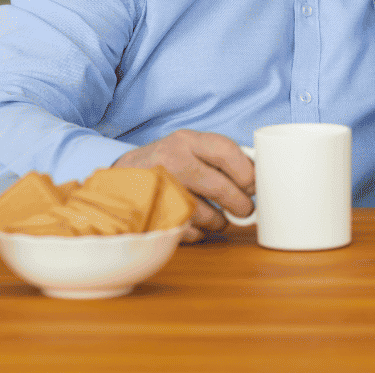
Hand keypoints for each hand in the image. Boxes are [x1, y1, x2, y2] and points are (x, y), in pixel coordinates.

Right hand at [113, 129, 254, 242]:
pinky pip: (190, 232)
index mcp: (186, 141)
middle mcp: (172, 162)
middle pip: (221, 188)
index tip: (255, 185)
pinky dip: (199, 232)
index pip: (227, 152)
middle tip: (245, 209)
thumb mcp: (187, 147)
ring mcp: (161, 190)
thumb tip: (257, 175)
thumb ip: (217, 157)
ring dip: (219, 221)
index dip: (247, 172)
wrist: (117, 179)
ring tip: (219, 218)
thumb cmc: (164, 163)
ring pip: (207, 215)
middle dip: (240, 204)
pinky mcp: (154, 216)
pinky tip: (197, 225)